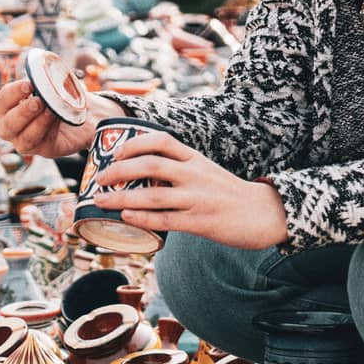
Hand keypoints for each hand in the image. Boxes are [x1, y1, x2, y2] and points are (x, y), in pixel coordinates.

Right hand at [0, 79, 120, 158]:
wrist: (86, 114)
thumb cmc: (62, 97)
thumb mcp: (55, 84)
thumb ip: (49, 79)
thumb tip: (51, 72)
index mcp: (7, 109)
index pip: (1, 102)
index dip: (12, 93)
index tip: (28, 84)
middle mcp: (11, 128)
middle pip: (7, 125)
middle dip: (22, 111)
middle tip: (38, 101)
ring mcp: (25, 141)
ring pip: (22, 139)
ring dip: (37, 122)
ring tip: (50, 109)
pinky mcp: (43, 149)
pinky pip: (41, 143)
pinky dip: (48, 130)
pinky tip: (56, 118)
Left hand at [91, 132, 288, 249]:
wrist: (263, 213)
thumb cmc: (229, 193)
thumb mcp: (206, 171)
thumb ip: (180, 169)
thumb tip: (142, 174)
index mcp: (195, 158)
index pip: (161, 141)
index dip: (134, 144)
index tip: (115, 152)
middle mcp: (195, 174)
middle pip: (150, 164)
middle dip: (119, 170)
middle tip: (100, 178)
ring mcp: (197, 198)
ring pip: (153, 194)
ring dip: (122, 197)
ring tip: (101, 201)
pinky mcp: (200, 222)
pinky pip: (165, 220)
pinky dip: (142, 218)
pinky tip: (126, 216)